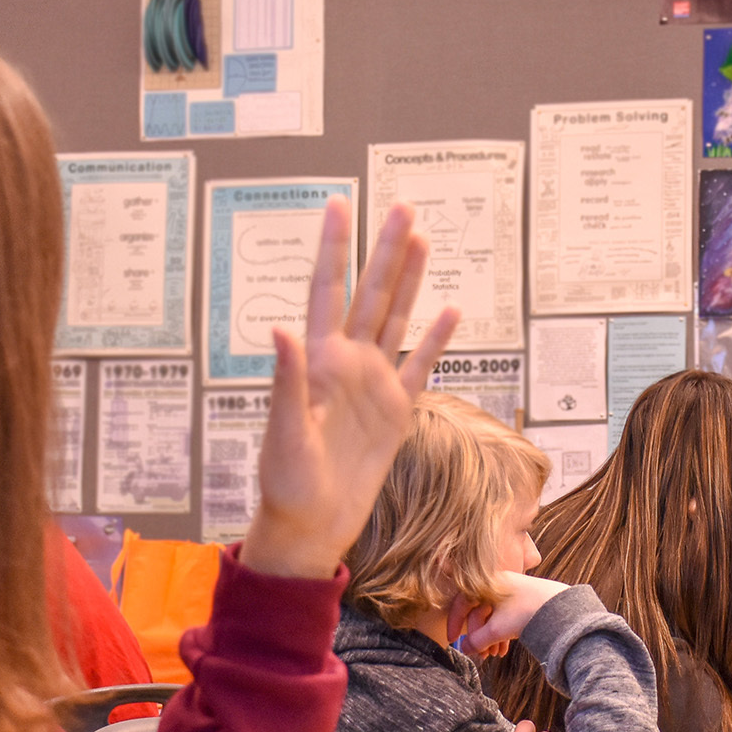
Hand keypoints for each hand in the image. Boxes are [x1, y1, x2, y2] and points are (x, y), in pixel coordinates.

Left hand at [241, 199, 461, 579]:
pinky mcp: (394, 413)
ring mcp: (372, 387)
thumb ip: (288, 380)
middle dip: (385, 250)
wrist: (311, 526)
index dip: (333, 249)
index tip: (338, 204)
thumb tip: (281, 328)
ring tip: (423, 238)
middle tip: (402, 206)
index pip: (327, 291)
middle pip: (371, 295)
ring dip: (410, 281)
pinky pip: (420, 368)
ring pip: (396, 321)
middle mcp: (346, 365)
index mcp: (318, 363)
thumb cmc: (286, 483)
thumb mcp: (285, 432)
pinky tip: (450, 311)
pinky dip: (435, 341)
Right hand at [449, 573, 570, 654]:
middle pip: (478, 612)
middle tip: (479, 654)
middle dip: (477, 636)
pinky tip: (504, 649)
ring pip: (492, 616)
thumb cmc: (526, 614)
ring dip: (489, 637)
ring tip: (494, 655)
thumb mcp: (496, 629)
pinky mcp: (523, 600)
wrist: (561, 610)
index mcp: (487, 583)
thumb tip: (463, 649)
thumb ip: (476, 640)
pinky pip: (504, 616)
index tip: (452, 640)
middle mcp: (498, 583)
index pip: (461, 602)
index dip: (454, 622)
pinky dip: (501, 632)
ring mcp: (511, 590)